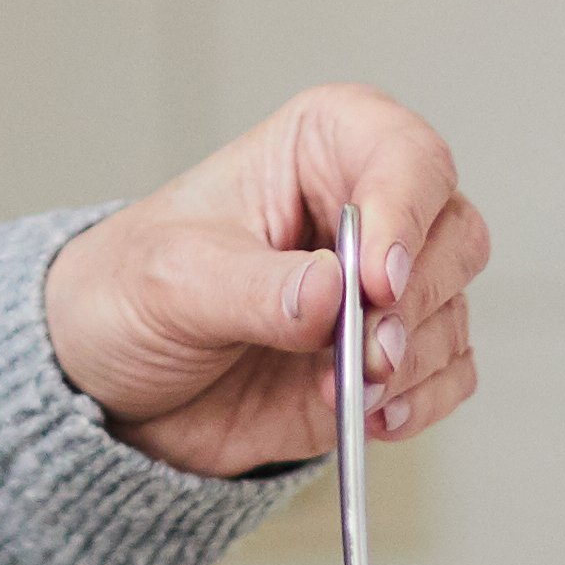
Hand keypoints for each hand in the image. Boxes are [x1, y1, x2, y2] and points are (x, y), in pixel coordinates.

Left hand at [40, 85, 484, 479]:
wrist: (112, 383)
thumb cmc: (131, 292)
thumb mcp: (171, 280)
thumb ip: (253, 288)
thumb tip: (332, 293)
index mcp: (321, 146)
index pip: (406, 155)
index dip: (405, 212)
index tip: (375, 282)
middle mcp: (371, 206)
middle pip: (452, 235)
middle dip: (413, 303)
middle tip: (364, 352)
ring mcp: (385, 288)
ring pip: (452, 310)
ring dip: (409, 362)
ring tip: (342, 393)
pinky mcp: (390, 356)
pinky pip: (448, 374)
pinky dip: (421, 401)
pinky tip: (370, 418)